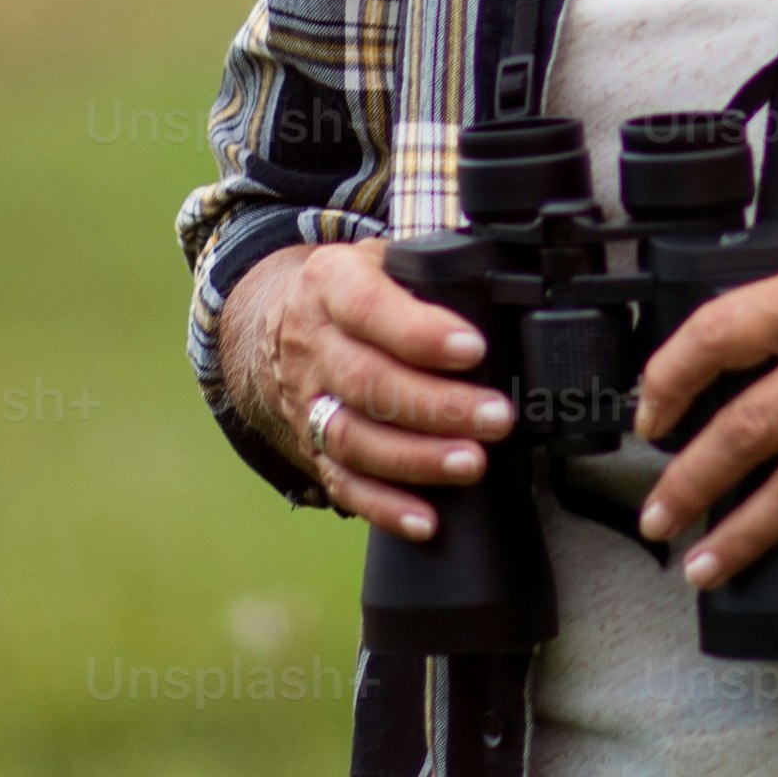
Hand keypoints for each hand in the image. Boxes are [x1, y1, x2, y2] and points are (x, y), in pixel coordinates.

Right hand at [219, 238, 507, 545]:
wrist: (276, 320)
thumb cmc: (353, 288)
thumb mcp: (381, 257)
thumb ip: (429, 270)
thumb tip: (501, 286)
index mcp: (330, 284)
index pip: (369, 307)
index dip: (420, 332)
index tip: (473, 349)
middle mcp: (312, 344)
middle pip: (367, 382)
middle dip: (436, 406)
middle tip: (495, 417)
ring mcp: (306, 402)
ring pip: (354, 438)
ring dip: (417, 459)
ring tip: (471, 464)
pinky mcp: (309, 448)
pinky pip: (343, 484)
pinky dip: (384, 507)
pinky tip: (426, 520)